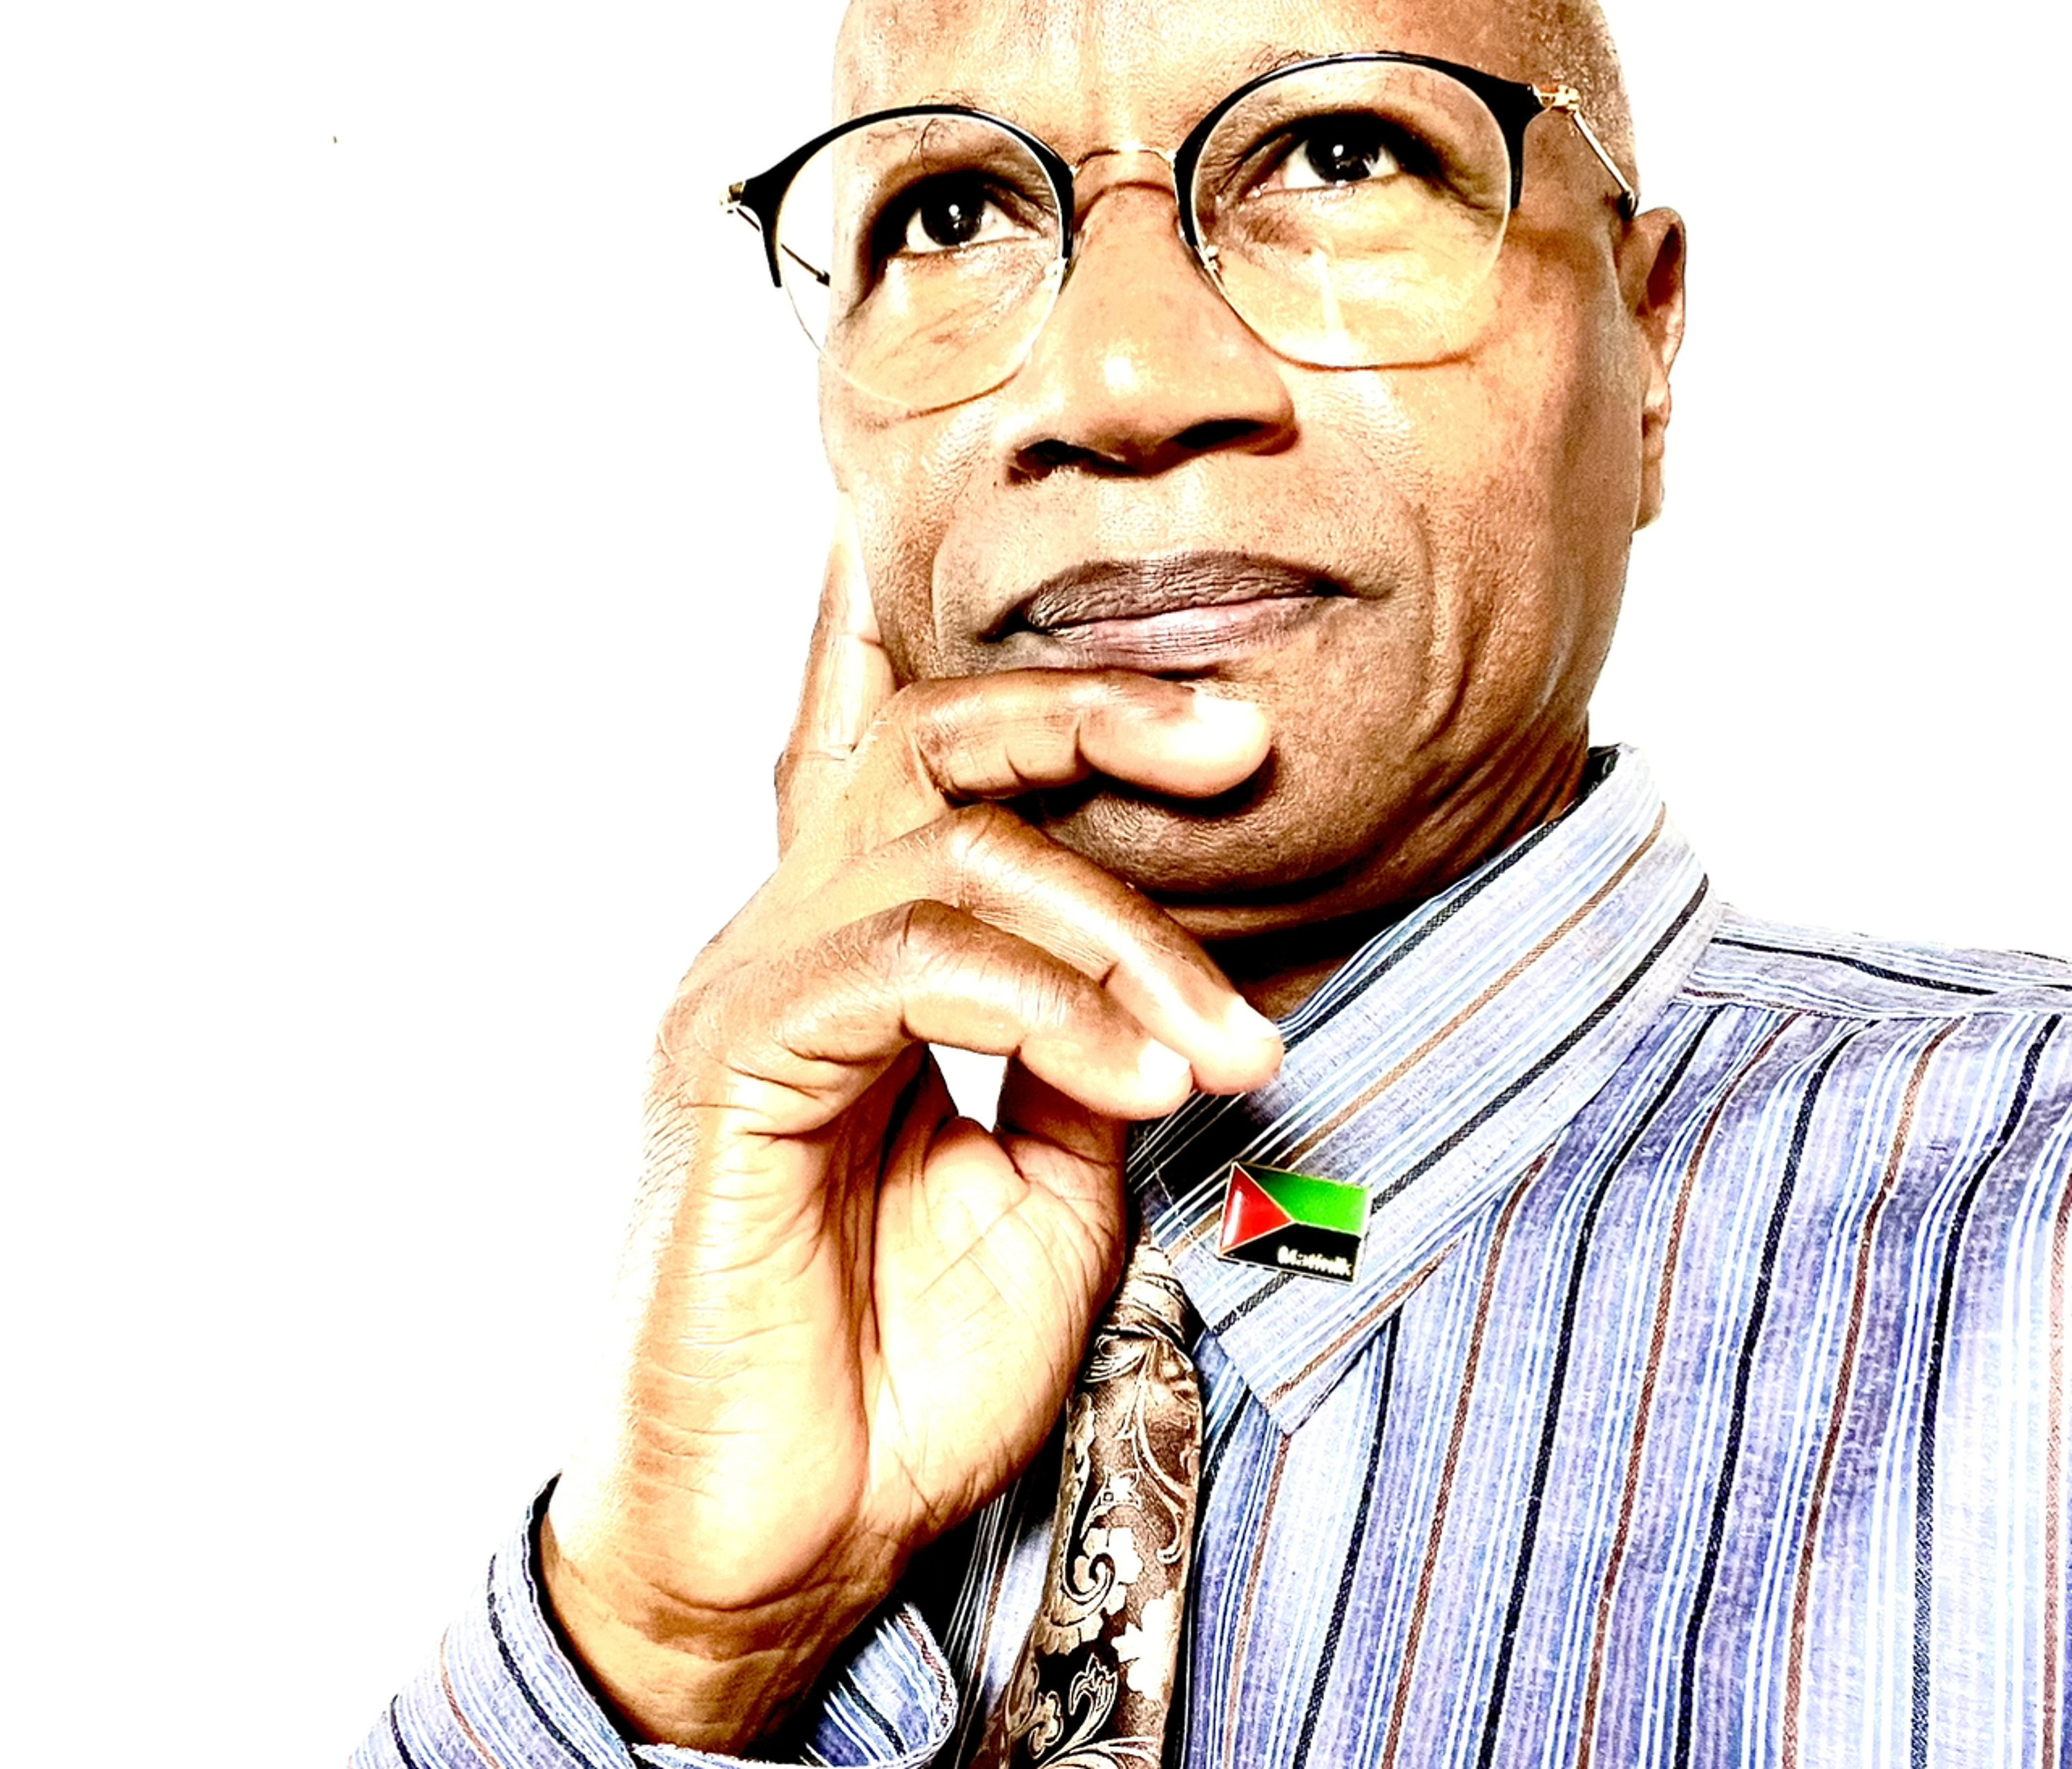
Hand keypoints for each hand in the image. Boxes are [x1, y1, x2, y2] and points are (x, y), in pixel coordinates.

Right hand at [540, 504, 1280, 1748]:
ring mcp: (750, 991)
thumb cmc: (897, 1379)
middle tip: (1238, 744)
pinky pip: (909, 967)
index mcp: (856, 964)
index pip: (933, 778)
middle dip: (1091, 720)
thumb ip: (1078, 1060)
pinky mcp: (736, 1060)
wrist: (770, 1555)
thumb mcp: (1042, 1192)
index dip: (1043, 700)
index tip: (1212, 708)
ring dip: (1119, 933)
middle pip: (933, 746)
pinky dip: (1050, 1007)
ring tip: (1229, 1046)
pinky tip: (1145, 1077)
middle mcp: (790, 943)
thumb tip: (1159, 976)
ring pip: (945, 854)